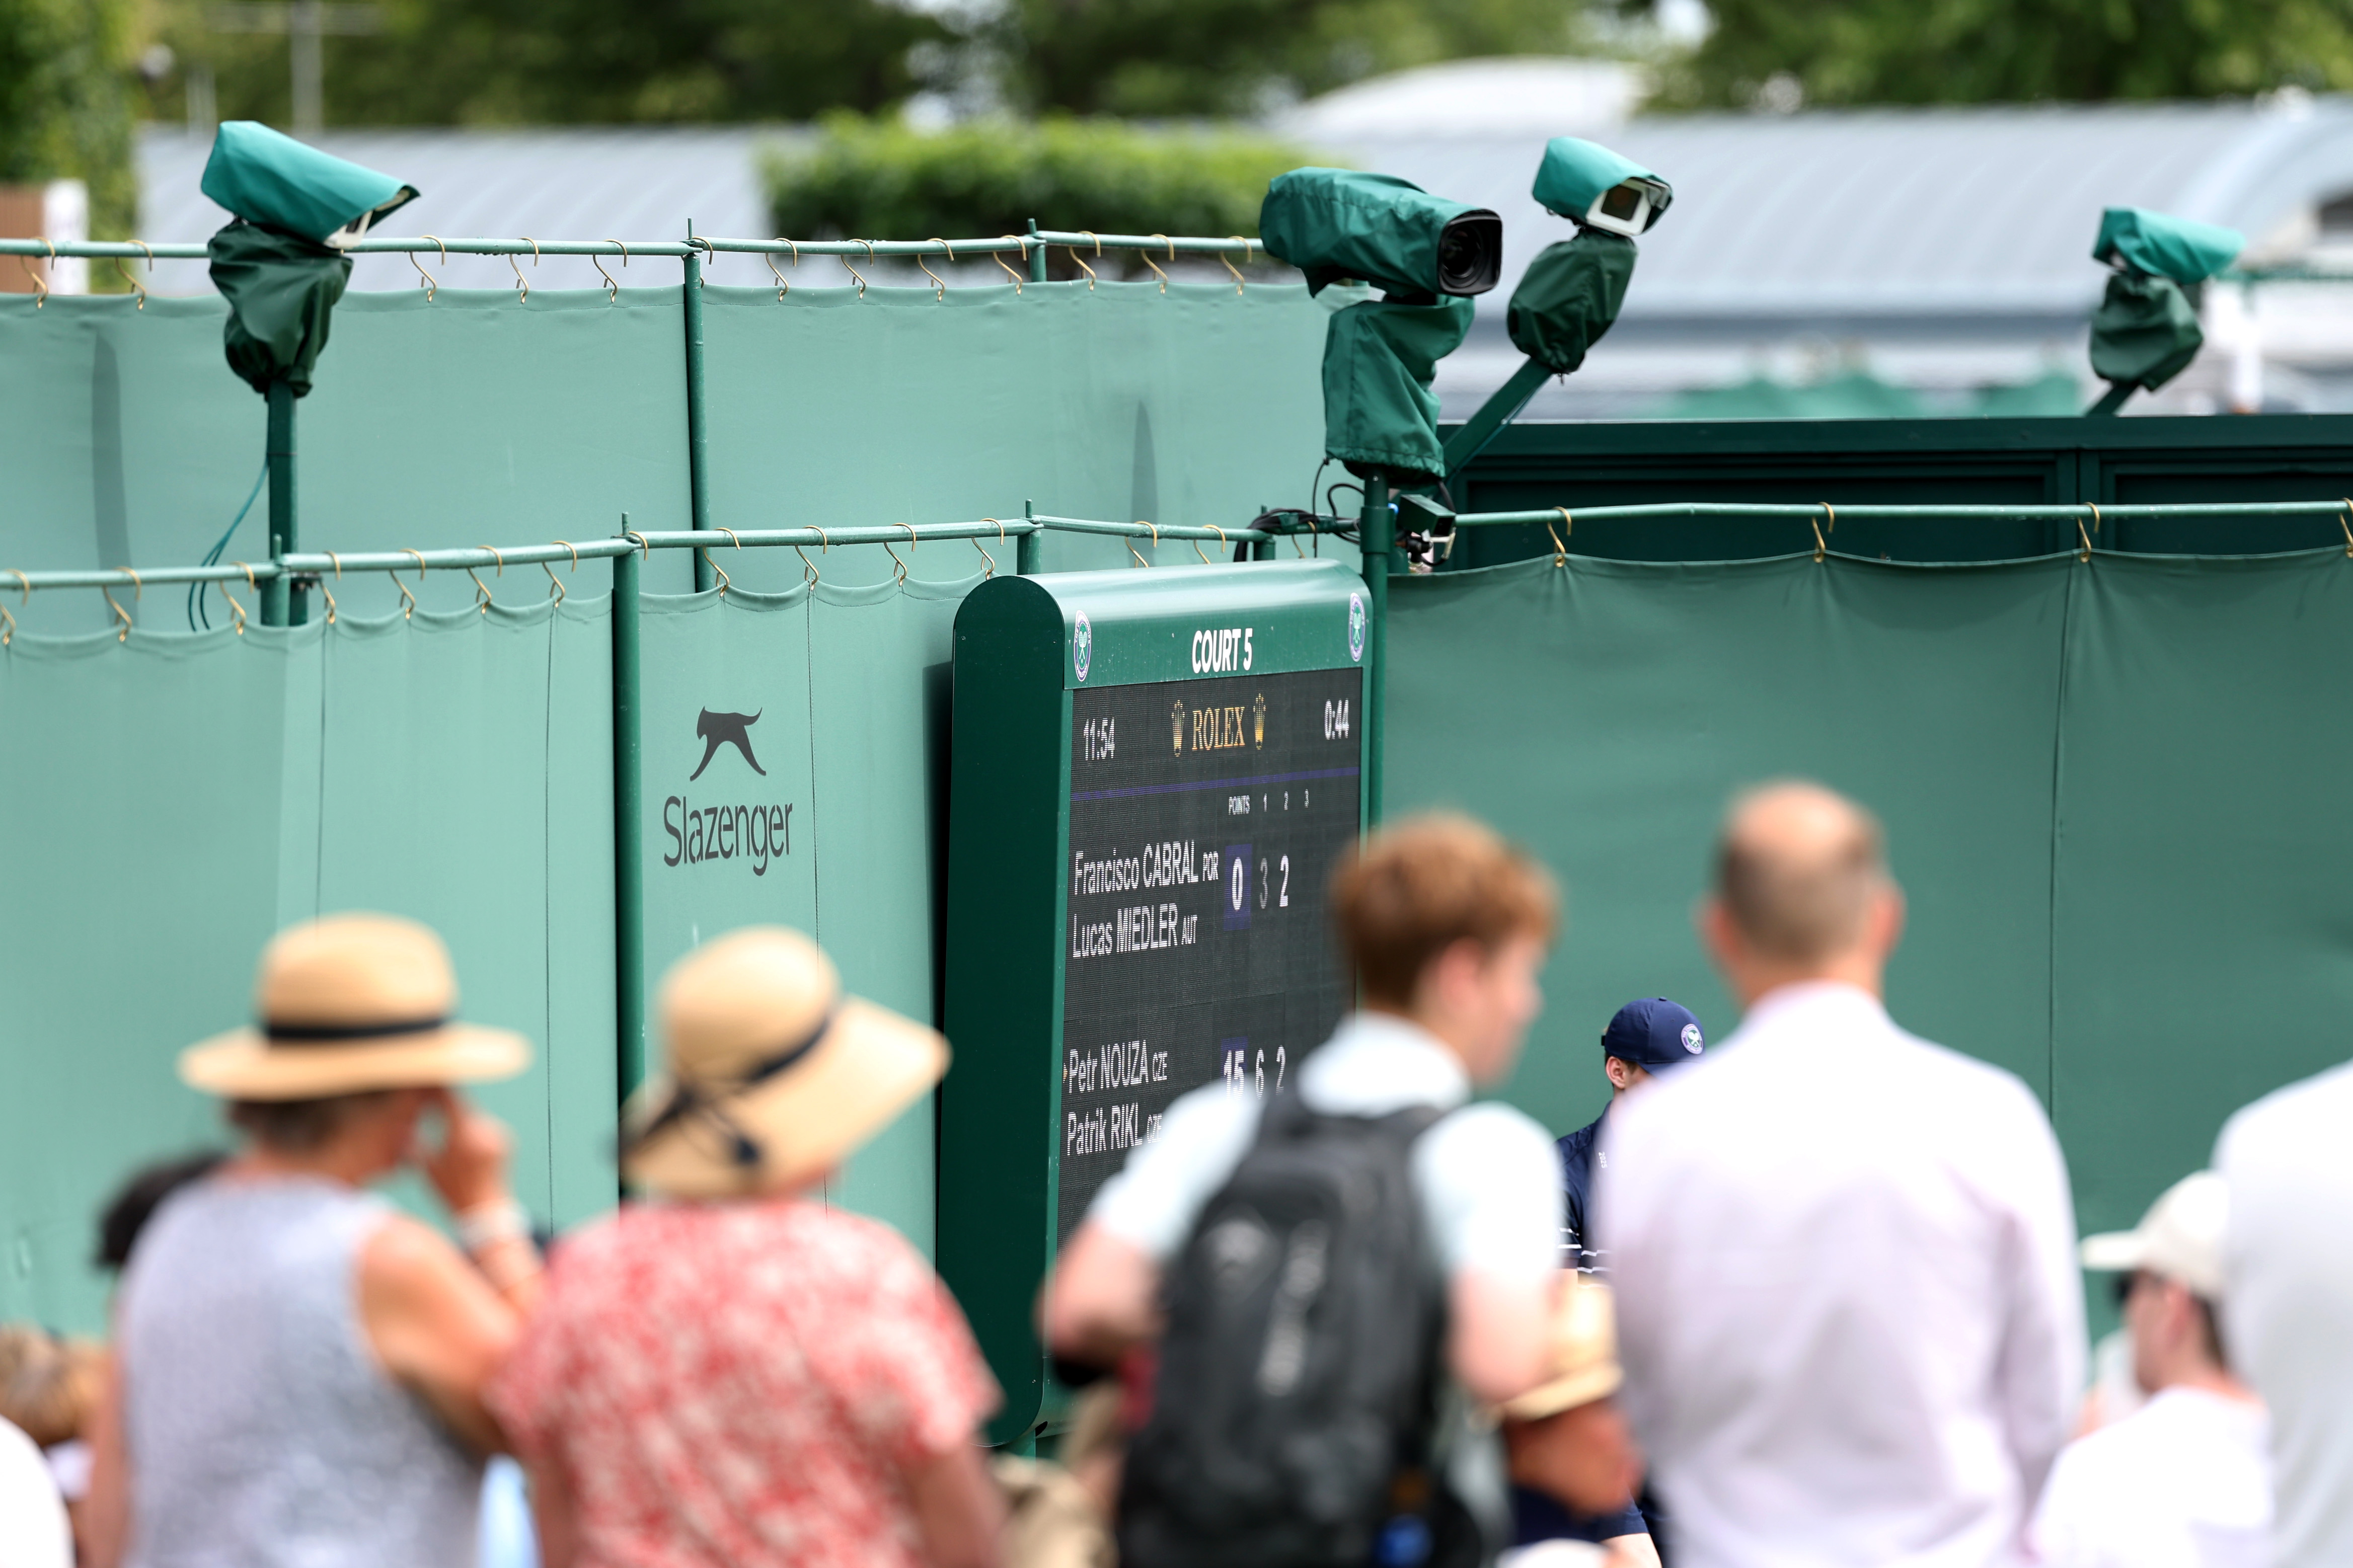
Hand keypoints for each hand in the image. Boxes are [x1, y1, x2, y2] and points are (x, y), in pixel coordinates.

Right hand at [416, 1087, 512, 1214]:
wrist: (485, 1208)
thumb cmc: (451, 1190)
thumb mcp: (428, 1166)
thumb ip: (415, 1142)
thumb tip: (400, 1123)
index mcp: (464, 1135)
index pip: (449, 1100)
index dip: (435, 1089)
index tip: (424, 1080)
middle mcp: (485, 1129)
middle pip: (463, 1104)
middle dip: (445, 1099)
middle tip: (428, 1092)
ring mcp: (498, 1132)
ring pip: (473, 1113)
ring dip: (459, 1111)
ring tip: (441, 1110)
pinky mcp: (506, 1137)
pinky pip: (484, 1123)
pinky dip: (471, 1124)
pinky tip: (460, 1127)